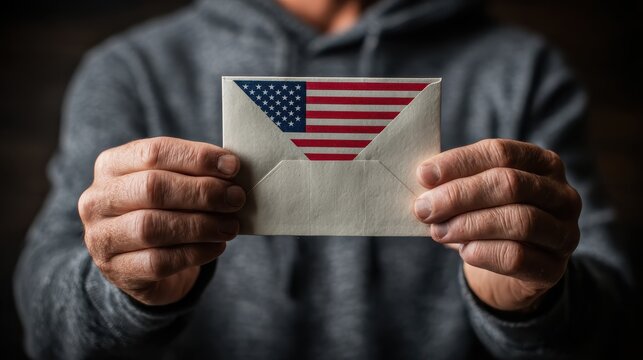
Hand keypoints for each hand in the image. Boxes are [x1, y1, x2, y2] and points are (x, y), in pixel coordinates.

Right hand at [79, 137, 244, 305]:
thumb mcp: (171, 183)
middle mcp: (98, 198)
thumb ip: (193, 173)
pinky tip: (217, 246)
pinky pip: (160, 261)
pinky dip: (195, 253)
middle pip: (153, 188)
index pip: (154, 152)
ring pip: (153, 227)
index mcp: (111, 164)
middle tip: (236, 198)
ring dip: (201, 225)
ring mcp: (102, 236)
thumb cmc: (163, 210)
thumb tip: (231, 170)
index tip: (233, 166)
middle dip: (202, 192)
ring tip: (230, 225)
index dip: (197, 158)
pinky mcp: (116, 269)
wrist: (139, 261)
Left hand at [414, 139, 580, 311]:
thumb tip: (424, 179)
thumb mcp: (474, 195)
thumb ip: (455, 183)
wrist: (509, 268)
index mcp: (542, 163)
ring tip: (438, 231)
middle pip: (510, 184)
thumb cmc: (487, 219)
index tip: (423, 176)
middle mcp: (562, 194)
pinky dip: (484, 252)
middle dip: (459, 196)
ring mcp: (564, 232)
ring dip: (469, 225)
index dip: (459, 163)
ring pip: (519, 221)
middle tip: (424, 209)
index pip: (500, 153)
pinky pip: (518, 257)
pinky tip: (464, 252)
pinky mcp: (555, 268)